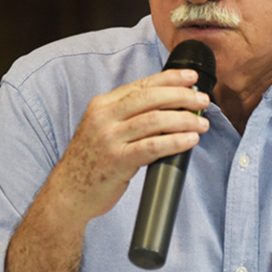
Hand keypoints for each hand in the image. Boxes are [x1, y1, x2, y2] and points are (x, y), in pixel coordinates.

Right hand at [51, 67, 210, 221]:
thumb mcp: (102, 128)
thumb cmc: (92, 161)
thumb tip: (168, 106)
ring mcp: (109, 139)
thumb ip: (127, 115)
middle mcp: (104, 117)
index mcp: (102, 105)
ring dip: (184, 120)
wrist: (69, 192)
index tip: (191, 78)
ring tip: (201, 123)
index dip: (170, 78)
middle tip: (202, 101)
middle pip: (151, 98)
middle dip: (182, 96)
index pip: (142, 85)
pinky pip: (152, 147)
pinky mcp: (117, 161)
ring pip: (155, 120)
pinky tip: (190, 141)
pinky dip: (175, 142)